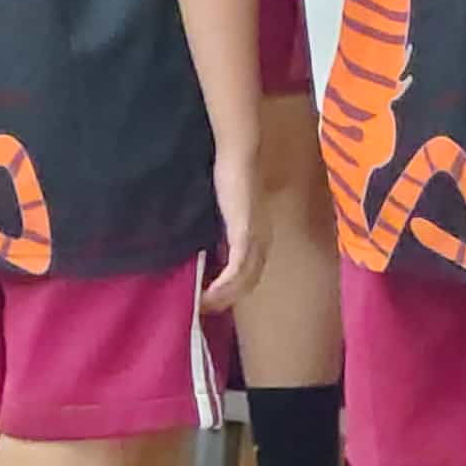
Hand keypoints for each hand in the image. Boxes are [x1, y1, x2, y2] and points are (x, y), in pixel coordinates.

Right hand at [206, 147, 265, 312]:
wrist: (240, 154)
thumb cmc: (232, 174)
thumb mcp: (227, 208)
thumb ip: (222, 226)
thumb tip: (206, 243)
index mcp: (259, 235)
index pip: (250, 272)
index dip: (233, 290)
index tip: (210, 300)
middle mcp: (262, 241)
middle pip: (249, 282)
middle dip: (227, 299)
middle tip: (204, 310)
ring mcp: (256, 238)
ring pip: (244, 280)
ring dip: (224, 297)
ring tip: (202, 306)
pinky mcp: (245, 234)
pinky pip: (236, 268)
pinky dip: (223, 285)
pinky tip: (208, 295)